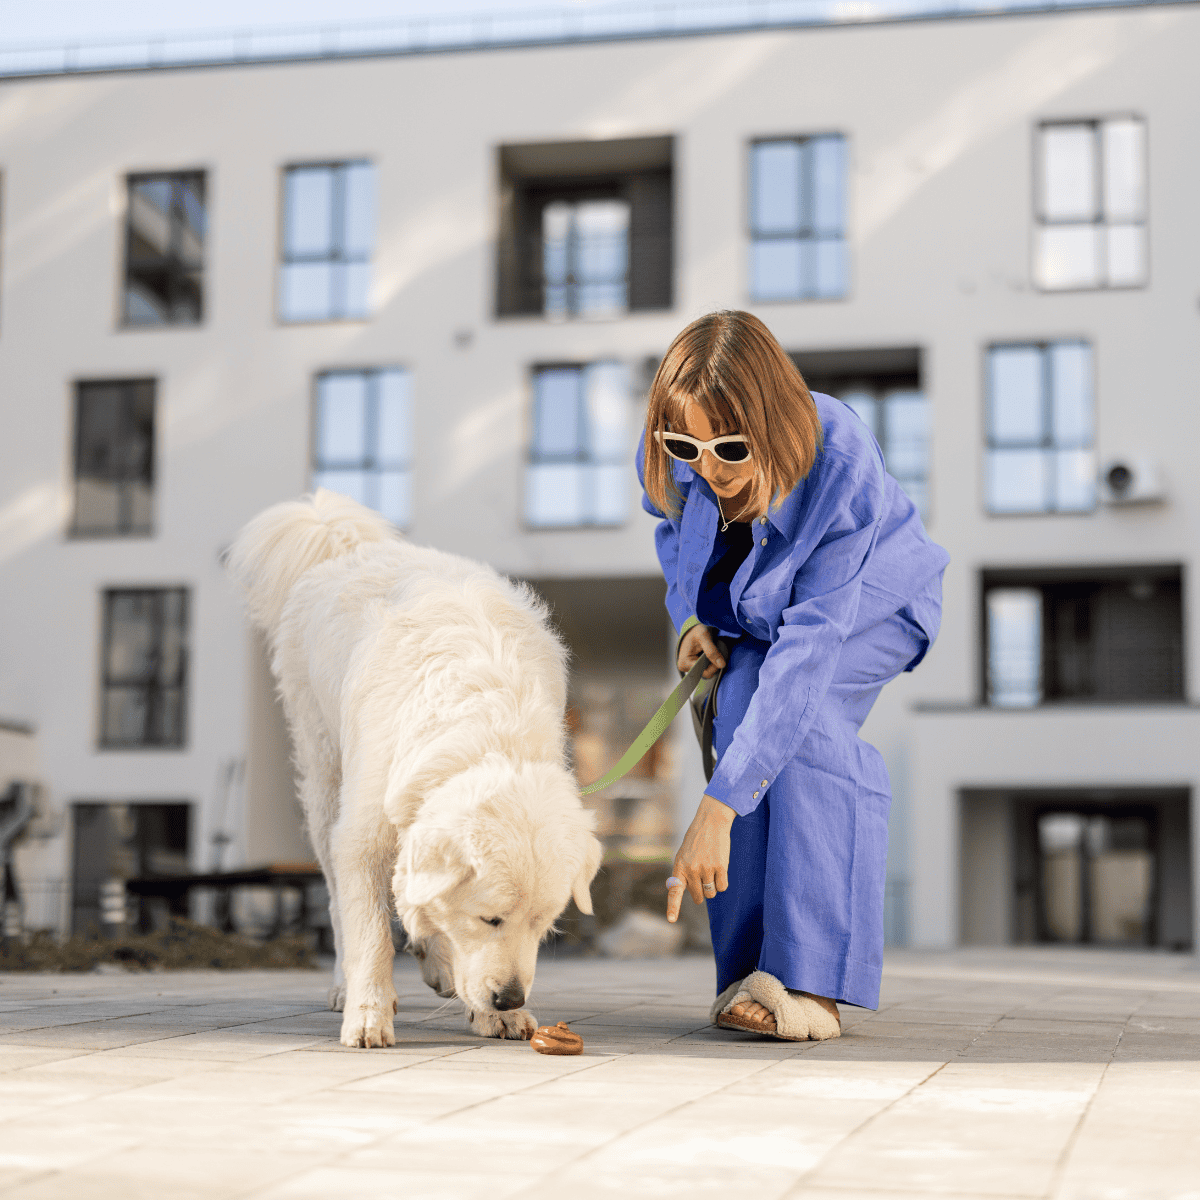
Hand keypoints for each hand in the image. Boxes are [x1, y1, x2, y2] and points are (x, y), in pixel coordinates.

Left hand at [666, 795, 734, 922]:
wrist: (711, 822)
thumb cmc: (697, 840)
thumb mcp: (684, 855)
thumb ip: (686, 874)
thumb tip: (698, 896)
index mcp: (679, 867)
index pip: (675, 891)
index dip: (673, 907)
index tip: (671, 920)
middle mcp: (691, 870)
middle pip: (698, 897)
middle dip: (701, 891)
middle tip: (703, 876)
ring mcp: (706, 869)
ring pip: (711, 893)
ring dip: (713, 887)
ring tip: (711, 869)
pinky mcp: (720, 867)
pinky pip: (722, 887)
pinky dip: (722, 882)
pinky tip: (720, 868)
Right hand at [678, 624, 724, 678]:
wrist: (695, 628)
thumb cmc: (696, 630)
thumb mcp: (704, 636)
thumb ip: (712, 650)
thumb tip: (721, 665)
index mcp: (684, 663)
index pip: (703, 672)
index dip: (714, 665)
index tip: (718, 654)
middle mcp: (686, 668)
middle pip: (707, 673)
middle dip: (715, 663)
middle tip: (716, 650)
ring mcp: (691, 668)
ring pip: (709, 671)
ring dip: (715, 662)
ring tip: (713, 651)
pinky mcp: (696, 666)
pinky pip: (708, 668)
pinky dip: (713, 662)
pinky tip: (712, 654)